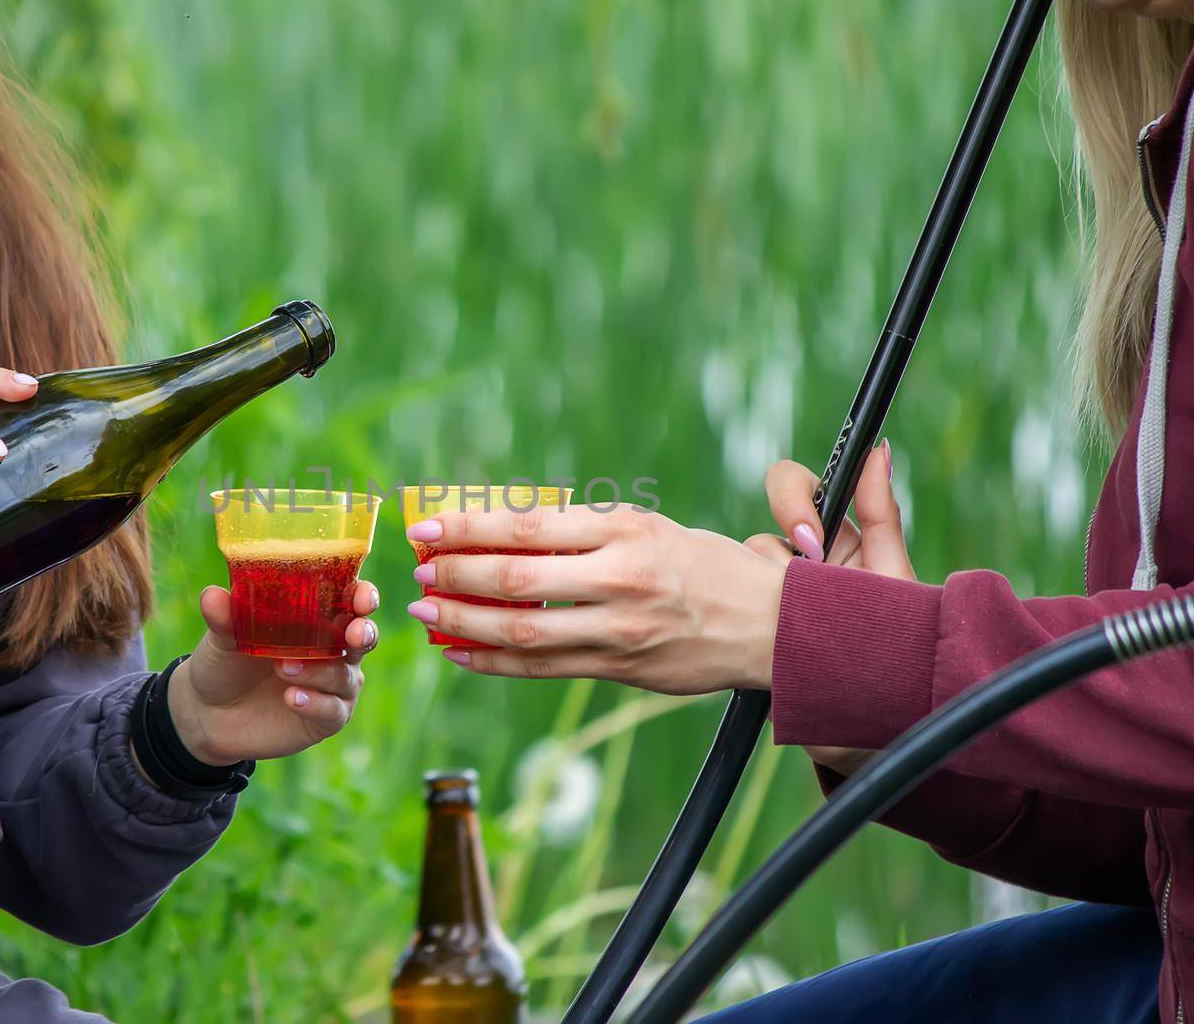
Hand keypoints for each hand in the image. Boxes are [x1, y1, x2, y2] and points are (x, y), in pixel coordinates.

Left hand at [165, 582, 379, 765]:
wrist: (208, 713)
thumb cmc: (225, 662)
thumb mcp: (222, 638)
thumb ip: (224, 617)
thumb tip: (212, 595)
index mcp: (319, 619)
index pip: (351, 601)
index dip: (363, 596)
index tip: (361, 596)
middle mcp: (334, 649)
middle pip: (364, 637)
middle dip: (364, 633)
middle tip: (353, 632)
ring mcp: (333, 686)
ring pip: (345, 676)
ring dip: (319, 671)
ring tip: (284, 667)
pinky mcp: (326, 719)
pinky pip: (332, 710)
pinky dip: (315, 702)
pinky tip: (291, 697)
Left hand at [407, 507, 784, 694]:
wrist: (775, 626)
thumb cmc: (706, 567)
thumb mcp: (650, 529)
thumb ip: (585, 531)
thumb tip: (504, 530)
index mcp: (626, 530)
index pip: (529, 523)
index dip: (469, 526)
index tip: (427, 525)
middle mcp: (621, 577)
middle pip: (517, 577)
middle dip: (456, 573)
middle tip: (417, 569)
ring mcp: (620, 629)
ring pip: (524, 629)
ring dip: (464, 620)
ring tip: (426, 610)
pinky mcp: (621, 669)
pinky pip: (544, 668)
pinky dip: (495, 661)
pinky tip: (460, 652)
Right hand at [746, 440, 907, 775]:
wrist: (870, 720)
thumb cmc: (895, 649)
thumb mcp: (891, 581)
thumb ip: (880, 513)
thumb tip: (879, 448)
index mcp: (836, 543)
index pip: (798, 490)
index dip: (794, 502)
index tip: (809, 541)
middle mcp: (799, 566)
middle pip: (763, 529)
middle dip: (777, 556)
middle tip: (802, 584)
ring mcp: (770, 599)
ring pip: (741, 565)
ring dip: (764, 593)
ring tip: (798, 630)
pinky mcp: (748, 630)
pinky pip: (725, 601)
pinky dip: (737, 615)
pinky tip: (767, 642)